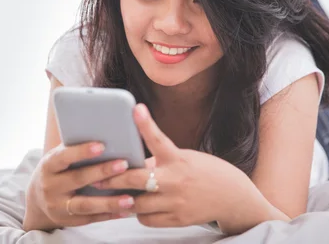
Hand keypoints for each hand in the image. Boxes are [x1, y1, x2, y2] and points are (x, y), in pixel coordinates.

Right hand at [24, 141, 140, 230]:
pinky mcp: (69, 220)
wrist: (38, 199)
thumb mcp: (58, 158)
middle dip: (102, 172)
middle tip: (124, 164)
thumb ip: (74, 148)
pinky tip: (127, 210)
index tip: (101, 145)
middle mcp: (51, 187)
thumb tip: (104, 133)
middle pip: (78, 179)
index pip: (64, 157)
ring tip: (130, 198)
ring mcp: (59, 206)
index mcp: (48, 166)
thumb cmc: (57, 170)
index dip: (81, 152)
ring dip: (109, 202)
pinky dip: (110, 215)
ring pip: (86, 205)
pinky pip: (92, 218)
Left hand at [95, 103, 249, 227]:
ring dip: (123, 199)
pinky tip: (136, 207)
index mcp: (178, 159)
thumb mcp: (185, 158)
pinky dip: (139, 213)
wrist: (233, 198)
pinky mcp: (178, 220)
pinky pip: (147, 219)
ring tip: (113, 194)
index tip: (136, 109)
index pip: (159, 139)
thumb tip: (134, 164)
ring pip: (137, 204)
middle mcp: (176, 181)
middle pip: (136, 179)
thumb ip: (161, 160)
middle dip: (112, 179)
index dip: (146, 124)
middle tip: (96, 176)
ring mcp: (176, 202)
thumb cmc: (205, 172)